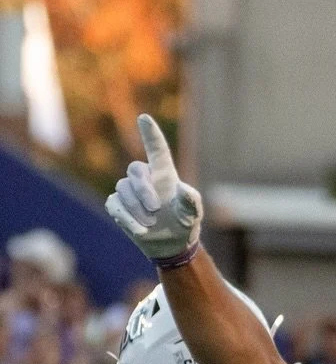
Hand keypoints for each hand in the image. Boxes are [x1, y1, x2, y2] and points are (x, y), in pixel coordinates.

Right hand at [106, 114, 203, 259]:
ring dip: (137, 208)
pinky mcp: (118, 205)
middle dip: (143, 189)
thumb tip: (185, 190)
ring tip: (151, 224)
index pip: (156, 149)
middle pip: (135, 170)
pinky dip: (127, 218)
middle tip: (155, 209)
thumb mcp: (192, 214)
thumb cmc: (184, 223)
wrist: (171, 245)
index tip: (145, 118)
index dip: (150, 134)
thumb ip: (191, 202)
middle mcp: (145, 178)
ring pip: (123, 188)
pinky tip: (140, 230)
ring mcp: (129, 191)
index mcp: (164, 173)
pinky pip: (115, 204)